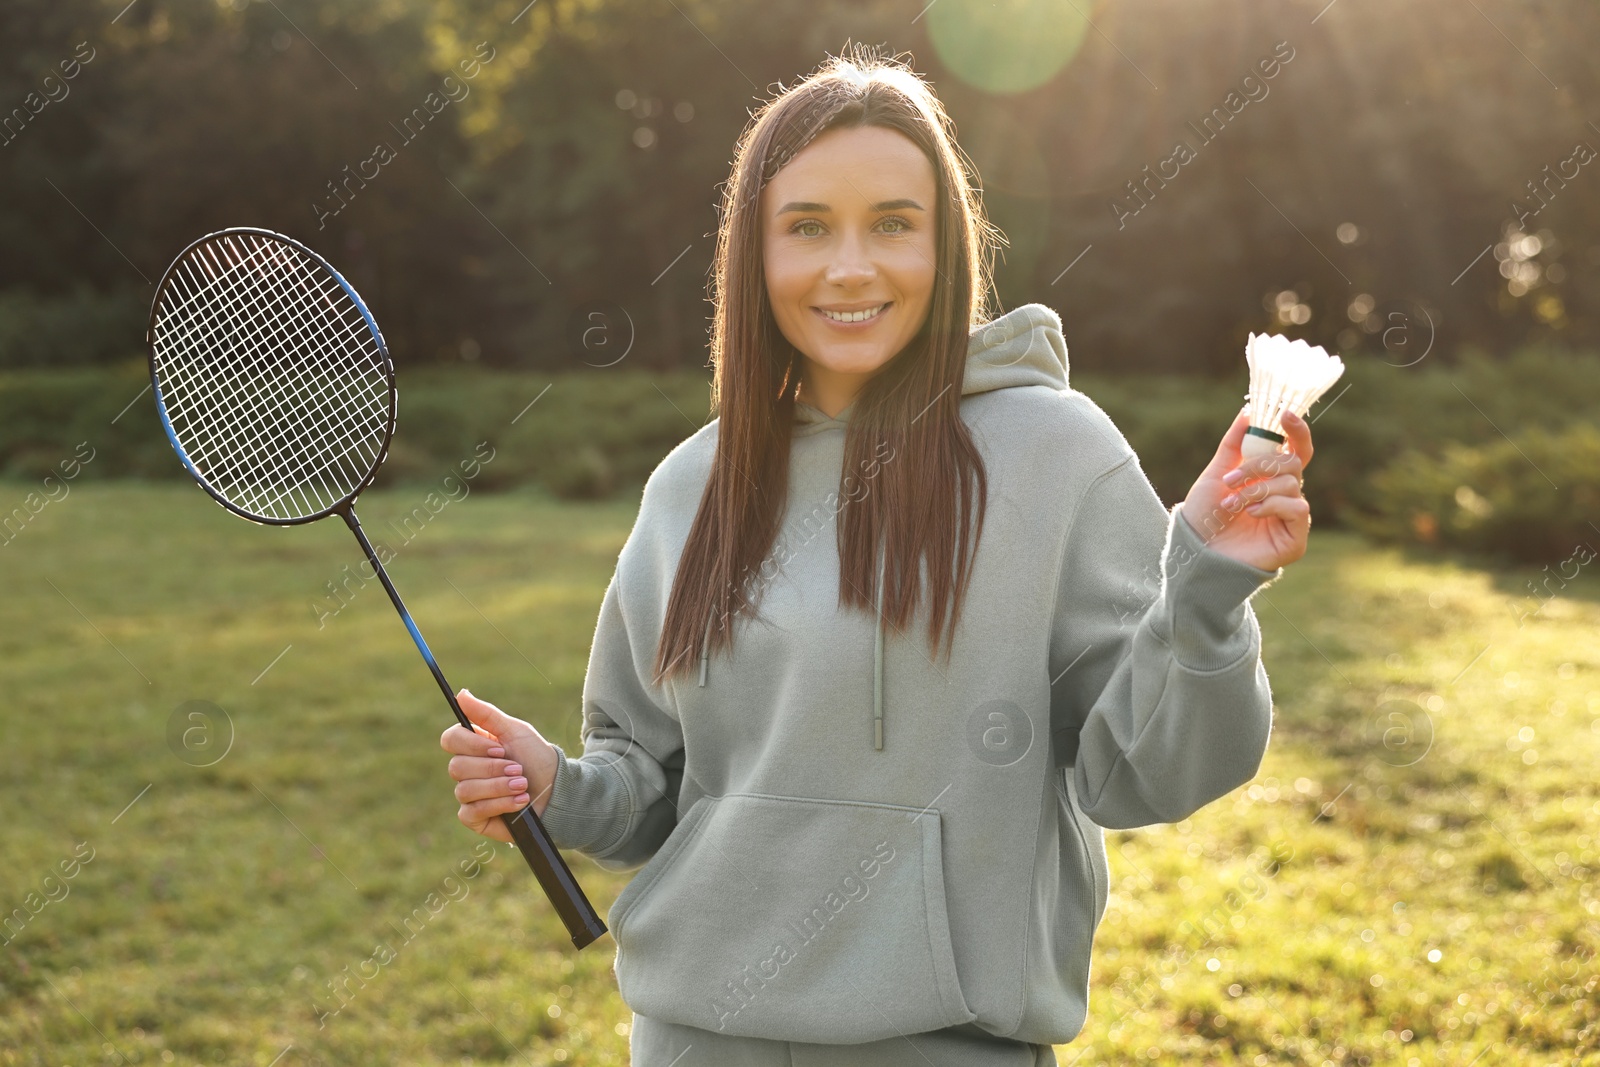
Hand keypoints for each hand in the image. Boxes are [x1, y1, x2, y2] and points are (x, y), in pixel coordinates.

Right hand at [439, 689, 559, 842]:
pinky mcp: (474, 817)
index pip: (450, 740)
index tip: (500, 749)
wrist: (557, 792)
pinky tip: (518, 802)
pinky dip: (498, 805)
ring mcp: (468, 794)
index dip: (471, 745)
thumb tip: (461, 693)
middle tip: (518, 770)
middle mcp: (467, 769)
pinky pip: (470, 812)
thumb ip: (486, 714)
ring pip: (464, 790)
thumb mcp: (515, 731)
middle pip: (457, 766)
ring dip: (499, 787)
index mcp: (474, 746)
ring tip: (523, 786)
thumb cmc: (536, 758)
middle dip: (493, 769)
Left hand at [1179, 407, 1313, 571]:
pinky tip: (1250, 514)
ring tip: (1231, 504)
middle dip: (1260, 465)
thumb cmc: (1205, 516)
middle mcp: (1285, 495)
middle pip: (1293, 463)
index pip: (1295, 450)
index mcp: (1270, 478)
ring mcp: (1291, 517)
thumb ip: (1233, 444)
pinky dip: (1271, 505)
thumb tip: (1247, 412)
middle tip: (1232, 478)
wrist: (1196, 552)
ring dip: (1256, 489)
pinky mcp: (1295, 538)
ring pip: (1291, 484)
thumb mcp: (1216, 474)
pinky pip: (1297, 508)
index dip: (1297, 430)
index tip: (1284, 413)